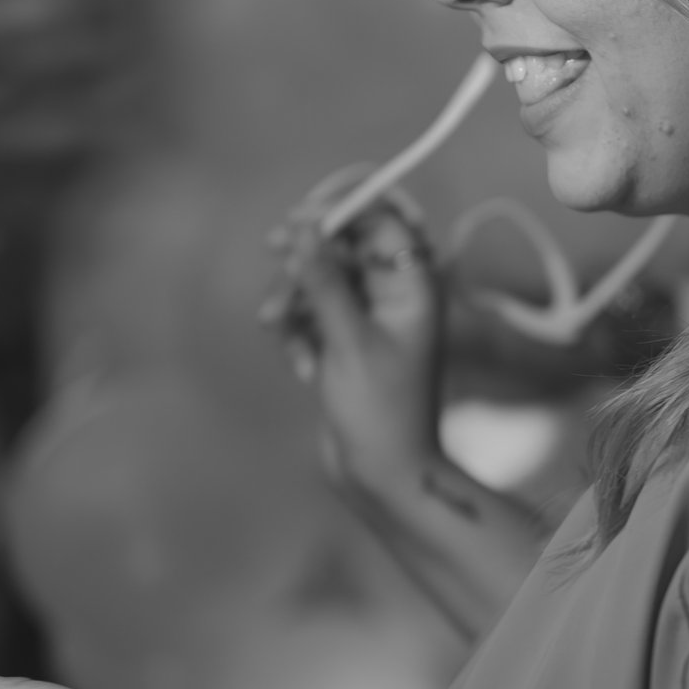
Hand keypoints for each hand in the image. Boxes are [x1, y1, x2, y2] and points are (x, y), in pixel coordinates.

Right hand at [263, 190, 448, 498]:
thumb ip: (325, 280)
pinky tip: (304, 367)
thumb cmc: (380, 410)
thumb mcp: (348, 340)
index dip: (339, 212)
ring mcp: (368, 321)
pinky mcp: (345, 345)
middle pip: (343, 247)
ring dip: (294, 300)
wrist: (383, 476)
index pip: (381, 222)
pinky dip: (299, 334)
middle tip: (275, 259)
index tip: (296, 220)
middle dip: (306, 260)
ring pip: (320, 282)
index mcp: (414, 287)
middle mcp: (394, 297)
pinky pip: (311, 316)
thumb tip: (305, 228)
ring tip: (278, 326)